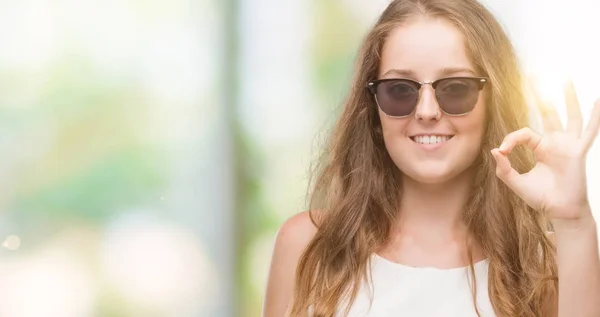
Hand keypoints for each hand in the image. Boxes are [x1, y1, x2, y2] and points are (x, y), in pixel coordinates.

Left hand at [491, 80, 599, 222]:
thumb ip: (503, 168)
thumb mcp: (515, 182)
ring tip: (565, 79)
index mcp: (541, 148)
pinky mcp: (578, 151)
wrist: (559, 211)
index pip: (524, 133)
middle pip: (548, 114)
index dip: (511, 139)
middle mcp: (556, 143)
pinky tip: (597, 101)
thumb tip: (494, 150)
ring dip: (567, 98)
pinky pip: (589, 131)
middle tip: (533, 77)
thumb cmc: (541, 197)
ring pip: (569, 116)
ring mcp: (568, 145)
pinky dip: (594, 116)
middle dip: (541, 97)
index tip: (503, 150)